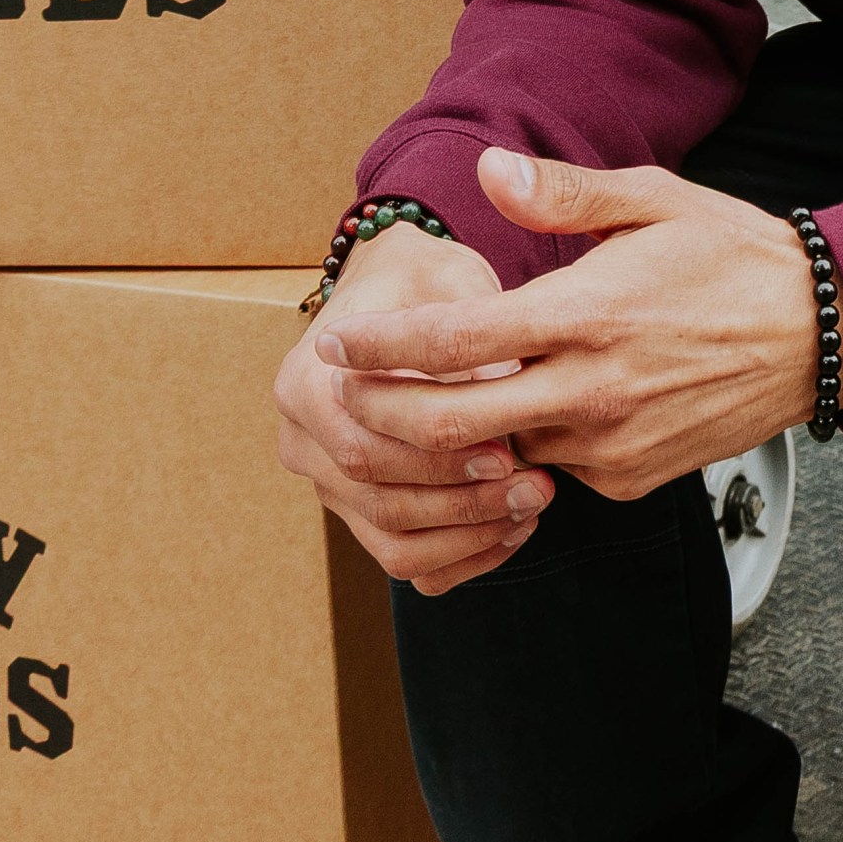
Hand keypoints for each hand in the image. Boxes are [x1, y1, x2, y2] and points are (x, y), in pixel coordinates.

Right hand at [272, 222, 554, 596]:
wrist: (404, 291)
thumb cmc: (426, 281)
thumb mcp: (447, 281)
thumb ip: (463, 333)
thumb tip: (499, 391)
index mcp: (305, 384)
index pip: (364, 447)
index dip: (438, 459)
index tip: (507, 451)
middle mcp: (304, 443)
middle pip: (379, 501)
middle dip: (464, 503)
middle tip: (537, 487)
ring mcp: (329, 485)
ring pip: (394, 545)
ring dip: (470, 536)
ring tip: (534, 507)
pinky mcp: (362, 513)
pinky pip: (409, 560)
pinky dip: (463, 556)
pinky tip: (515, 527)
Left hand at [311, 149, 842, 510]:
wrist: (822, 331)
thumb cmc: (732, 256)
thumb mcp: (650, 199)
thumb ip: (560, 193)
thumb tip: (486, 170)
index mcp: (586, 314)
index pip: (455, 344)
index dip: (382, 349)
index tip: (335, 342)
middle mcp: (593, 389)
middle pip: (453, 427)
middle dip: (386, 416)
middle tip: (350, 393)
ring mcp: (612, 444)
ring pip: (502, 452)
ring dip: (463, 435)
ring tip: (434, 399)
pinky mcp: (632, 478)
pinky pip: (556, 469)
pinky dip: (533, 446)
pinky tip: (543, 405)